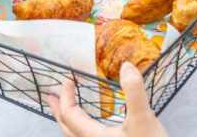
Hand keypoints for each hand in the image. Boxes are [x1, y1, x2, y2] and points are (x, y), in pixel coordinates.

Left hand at [48, 62, 168, 136]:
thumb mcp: (144, 119)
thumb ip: (134, 92)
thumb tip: (126, 66)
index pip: (70, 116)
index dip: (65, 97)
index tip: (67, 80)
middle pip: (67, 129)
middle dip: (59, 111)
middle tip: (52, 96)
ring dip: (70, 121)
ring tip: (69, 109)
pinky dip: (83, 129)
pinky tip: (94, 125)